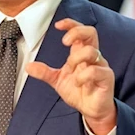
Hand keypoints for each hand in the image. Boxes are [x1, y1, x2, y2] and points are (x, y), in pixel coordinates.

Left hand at [26, 18, 115, 134]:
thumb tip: (28, 66)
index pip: (80, 31)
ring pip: (91, 52)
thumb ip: (44, 72)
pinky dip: (83, 76)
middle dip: (77, 32)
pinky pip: (96, 71)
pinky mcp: (106, 78)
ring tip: (71, 70)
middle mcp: (92, 57)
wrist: (91, 110)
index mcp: (81, 53)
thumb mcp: (57, 81)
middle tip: (64, 42)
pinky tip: (78, 83)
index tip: (58, 25)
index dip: (71, 24)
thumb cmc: (79, 92)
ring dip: (76, 58)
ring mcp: (101, 66)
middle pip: (91, 33)